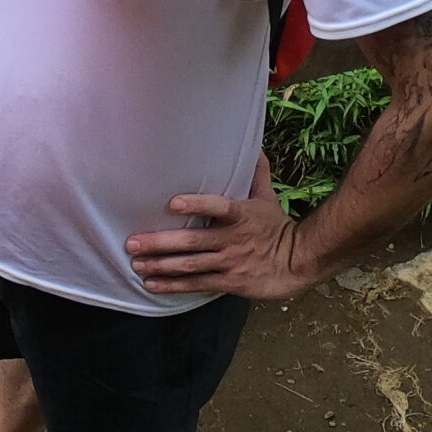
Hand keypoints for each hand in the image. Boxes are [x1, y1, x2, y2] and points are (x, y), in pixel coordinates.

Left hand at [125, 154, 314, 300]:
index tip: (172, 203)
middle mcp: (232, 239)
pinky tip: (153, 284)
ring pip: (191, 264)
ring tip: (137, 263)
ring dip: (161, 265)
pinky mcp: (230, 282)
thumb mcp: (267, 198)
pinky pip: (198, 284)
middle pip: (193, 241)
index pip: (218, 206)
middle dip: (160, 242)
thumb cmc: (277, 227)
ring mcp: (230, 262)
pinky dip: (174, 285)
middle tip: (132, 242)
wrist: (299, 263)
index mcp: (241, 214)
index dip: (197, 205)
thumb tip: (255, 146)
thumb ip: (256, 174)